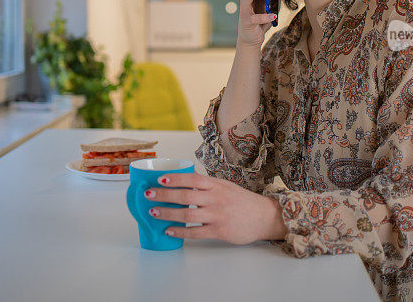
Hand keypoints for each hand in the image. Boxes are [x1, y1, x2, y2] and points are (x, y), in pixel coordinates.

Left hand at [144, 172, 286, 244]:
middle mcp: (216, 198)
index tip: (159, 179)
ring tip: (154, 212)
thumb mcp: (226, 186)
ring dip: (168, 213)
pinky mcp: (220, 231)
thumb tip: (183, 184)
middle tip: (148, 195)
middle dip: (164, 195)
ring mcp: (218, 215)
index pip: (192, 179)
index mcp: (217, 185)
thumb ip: (207, 186)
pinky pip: (196, 232)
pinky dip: (180, 232)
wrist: (264, 216)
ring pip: (188, 215)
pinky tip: (169, 230)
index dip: (175, 179)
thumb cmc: (242, 201)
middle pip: (186, 196)